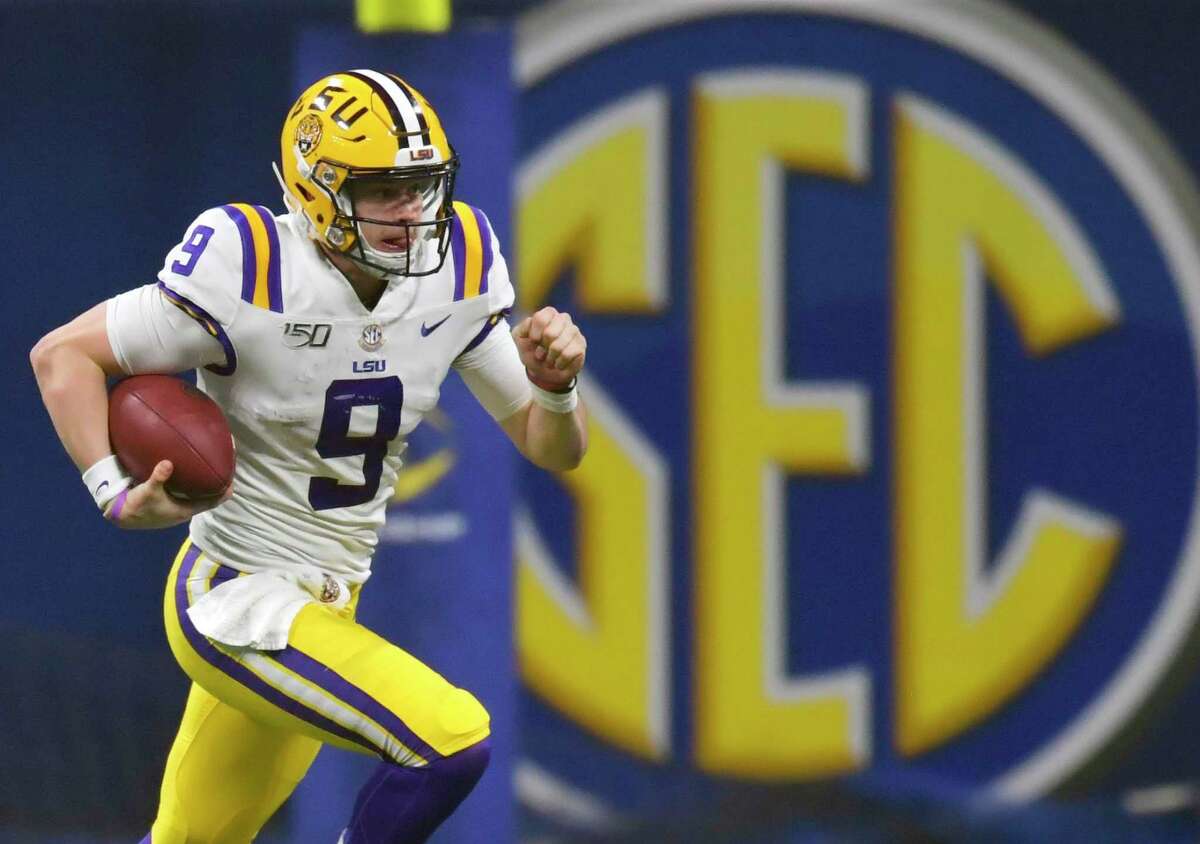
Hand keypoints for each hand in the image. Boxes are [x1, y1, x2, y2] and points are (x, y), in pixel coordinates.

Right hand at [106, 460, 231, 529]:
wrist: (120, 515)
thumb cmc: (137, 506)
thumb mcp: (147, 490)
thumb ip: (158, 477)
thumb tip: (167, 463)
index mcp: (184, 511)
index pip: (212, 503)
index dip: (223, 493)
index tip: (233, 482)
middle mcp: (183, 512)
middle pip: (207, 499)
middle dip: (216, 488)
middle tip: (224, 472)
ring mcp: (176, 510)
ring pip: (197, 498)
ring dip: (204, 488)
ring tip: (211, 472)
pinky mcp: (168, 507)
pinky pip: (186, 496)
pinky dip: (192, 487)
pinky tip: (189, 475)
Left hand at [513, 306, 586, 390]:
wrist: (544, 371)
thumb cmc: (532, 352)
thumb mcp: (520, 339)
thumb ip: (521, 328)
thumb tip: (529, 322)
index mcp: (548, 313)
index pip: (540, 318)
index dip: (534, 335)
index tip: (533, 342)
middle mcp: (563, 318)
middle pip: (549, 334)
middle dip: (542, 349)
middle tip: (540, 353)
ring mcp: (574, 331)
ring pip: (558, 346)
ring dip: (549, 358)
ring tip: (548, 360)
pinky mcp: (581, 344)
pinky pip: (567, 355)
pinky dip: (558, 364)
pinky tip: (558, 364)